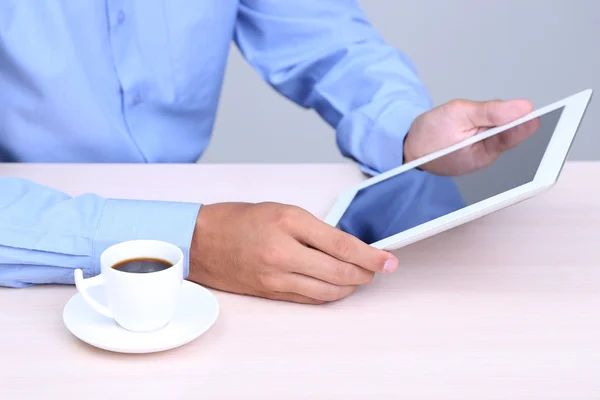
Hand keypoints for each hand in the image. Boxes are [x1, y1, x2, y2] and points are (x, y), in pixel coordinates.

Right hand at [187, 202, 398, 303]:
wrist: (200, 241)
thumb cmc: (237, 220)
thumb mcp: (281, 210)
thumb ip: (315, 229)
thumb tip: (346, 246)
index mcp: (288, 223)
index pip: (342, 245)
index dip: (371, 256)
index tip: (389, 260)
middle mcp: (283, 253)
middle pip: (339, 272)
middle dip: (365, 272)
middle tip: (378, 268)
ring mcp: (276, 277)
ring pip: (328, 290)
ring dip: (350, 286)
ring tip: (359, 276)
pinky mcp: (271, 293)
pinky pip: (310, 299)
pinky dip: (329, 294)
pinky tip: (337, 286)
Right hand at [403, 98, 539, 175]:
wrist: (407, 148)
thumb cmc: (428, 134)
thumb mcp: (459, 114)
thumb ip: (492, 111)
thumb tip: (523, 108)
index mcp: (484, 153)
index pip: (515, 134)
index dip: (524, 120)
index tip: (530, 109)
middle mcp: (485, 159)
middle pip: (506, 133)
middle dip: (499, 118)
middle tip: (481, 112)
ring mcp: (478, 158)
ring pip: (495, 134)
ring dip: (488, 122)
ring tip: (467, 120)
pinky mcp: (472, 155)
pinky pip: (484, 137)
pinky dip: (480, 127)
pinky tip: (466, 126)